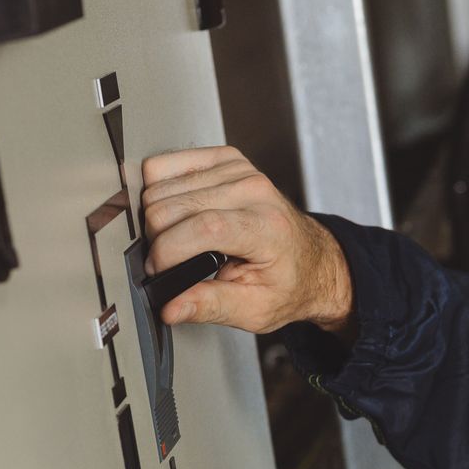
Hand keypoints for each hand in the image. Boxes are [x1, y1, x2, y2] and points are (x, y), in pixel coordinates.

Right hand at [139, 145, 351, 332]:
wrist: (311, 261)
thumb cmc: (289, 283)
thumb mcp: (255, 309)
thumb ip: (210, 307)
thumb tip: (171, 308)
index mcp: (267, 228)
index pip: (203, 228)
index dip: (168, 252)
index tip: (157, 271)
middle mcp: (254, 191)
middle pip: (172, 205)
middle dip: (158, 239)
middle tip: (170, 260)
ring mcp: (239, 170)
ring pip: (161, 186)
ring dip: (157, 217)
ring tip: (177, 238)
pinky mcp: (225, 159)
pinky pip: (166, 162)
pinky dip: (159, 188)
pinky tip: (176, 210)